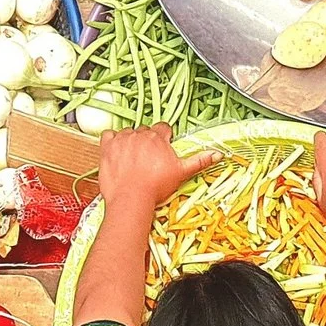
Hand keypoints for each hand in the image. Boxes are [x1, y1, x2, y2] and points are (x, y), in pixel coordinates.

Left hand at [98, 124, 214, 213]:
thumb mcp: (181, 172)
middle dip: (147, 141)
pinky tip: (117, 151)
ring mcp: (122, 139)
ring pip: (128, 132)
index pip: (163, 128)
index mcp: (158, 137)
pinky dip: (112, 141)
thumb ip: (199, 160)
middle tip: (149, 159)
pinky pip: (108, 135)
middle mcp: (140, 134)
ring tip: (133, 159)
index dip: (164, 138)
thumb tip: (217, 154)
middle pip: (145, 131)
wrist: (131, 198)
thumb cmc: (156, 187)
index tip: (163, 149)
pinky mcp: (107, 146)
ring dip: (130, 141)